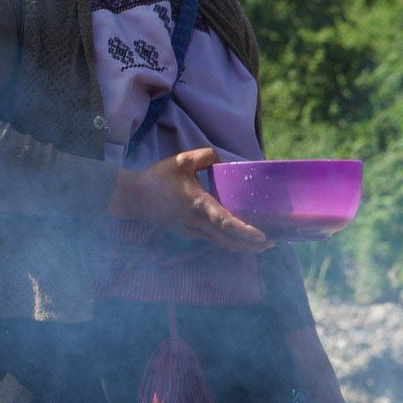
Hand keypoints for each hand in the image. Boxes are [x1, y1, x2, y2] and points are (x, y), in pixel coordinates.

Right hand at [109, 149, 269, 252]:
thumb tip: (221, 159)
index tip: (262, 237)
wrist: (131, 197)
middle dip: (251, 245)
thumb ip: (205, 157)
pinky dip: (228, 242)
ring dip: (241, 246)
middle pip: (228, 241)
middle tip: (271, 243)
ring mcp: (190, 232)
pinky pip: (212, 241)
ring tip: (261, 245)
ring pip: (221, 244)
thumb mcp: (182, 161)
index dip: (245, 231)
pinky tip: (239, 240)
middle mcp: (196, 223)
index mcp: (198, 205)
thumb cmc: (156, 178)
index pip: (225, 222)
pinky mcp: (186, 234)